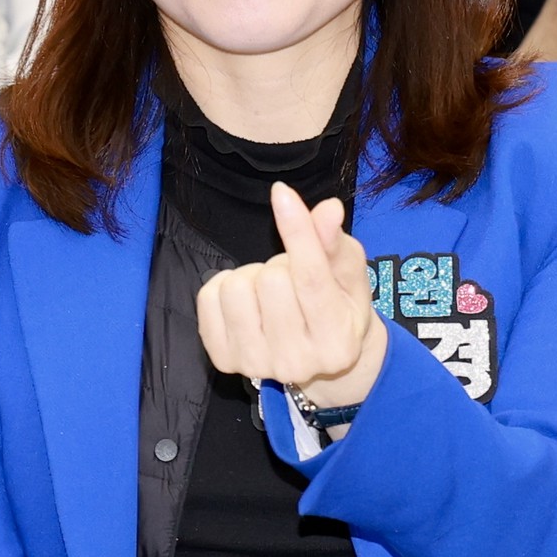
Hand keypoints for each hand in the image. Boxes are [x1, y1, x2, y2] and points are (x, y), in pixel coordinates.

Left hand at [195, 183, 386, 410]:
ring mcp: (256, 364)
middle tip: (292, 279)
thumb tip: (326, 209)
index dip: (297, 231)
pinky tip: (245, 301)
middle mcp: (297, 361)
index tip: (282, 193)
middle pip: (270, 278)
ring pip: (236, 287)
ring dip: (252, 276)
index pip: (311, 278)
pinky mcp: (224, 359)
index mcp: (336, 340)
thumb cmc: (337, 306)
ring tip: (269, 292)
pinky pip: (208, 298)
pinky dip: (223, 287)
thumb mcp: (348, 274)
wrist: (318, 360)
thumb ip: (335, 242)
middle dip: (280, 264)